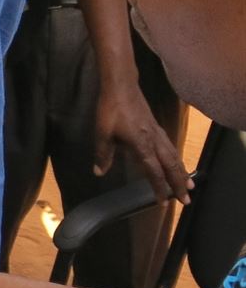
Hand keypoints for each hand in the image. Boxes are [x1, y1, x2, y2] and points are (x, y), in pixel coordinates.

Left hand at [93, 79, 190, 202]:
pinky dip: (177, 159)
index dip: (159, 187)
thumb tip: (99, 172)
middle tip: (186, 200)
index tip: (162, 201)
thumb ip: (103, 154)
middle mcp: (154, 140)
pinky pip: (171, 147)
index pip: (154, 171)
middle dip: (178, 184)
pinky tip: (176, 162)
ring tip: (189, 185)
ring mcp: (158, 133)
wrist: (121, 86)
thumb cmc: (111, 109)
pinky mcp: (157, 126)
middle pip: (171, 166)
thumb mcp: (103, 132)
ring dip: (181, 172)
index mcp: (142, 144)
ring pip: (174, 156)